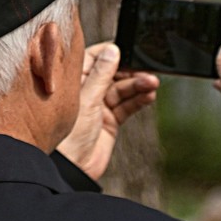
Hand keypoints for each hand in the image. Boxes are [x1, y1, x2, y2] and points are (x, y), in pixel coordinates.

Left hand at [58, 43, 158, 180]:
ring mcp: (99, 106)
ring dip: (138, 85)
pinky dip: (139, 100)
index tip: (128, 50)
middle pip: (113, 73)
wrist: (72, 170)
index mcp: (73, 81)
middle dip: (131, 71)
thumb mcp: (86, 100)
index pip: (95, 58)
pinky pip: (127, 106)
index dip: (112, 53)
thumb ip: (100, 75)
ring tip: (152, 83)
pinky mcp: (110, 121)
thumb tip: (112, 50)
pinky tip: (149, 95)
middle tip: (147, 70)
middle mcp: (87, 91)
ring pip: (123, 89)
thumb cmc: (67, 136)